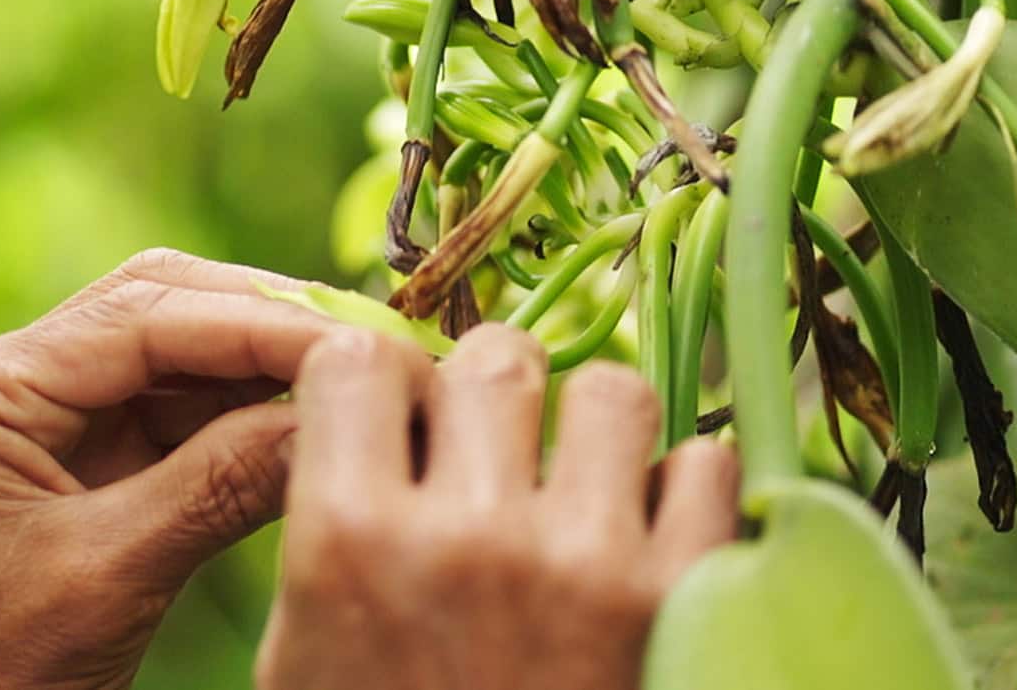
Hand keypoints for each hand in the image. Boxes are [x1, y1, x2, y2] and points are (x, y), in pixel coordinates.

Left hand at [0, 249, 342, 689]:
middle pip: (157, 308)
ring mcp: (36, 420)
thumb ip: (220, 485)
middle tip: (374, 345)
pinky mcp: (73, 463)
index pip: (140, 318)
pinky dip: (242, 417)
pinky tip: (309, 427)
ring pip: (174, 355)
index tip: (362, 342)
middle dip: (265, 323)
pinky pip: (172, 415)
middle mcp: (1, 383)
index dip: (261, 322)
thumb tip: (335, 417)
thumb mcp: (110, 578)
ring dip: (262, 366)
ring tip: (357, 381)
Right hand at [256, 325, 741, 689]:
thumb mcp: (308, 663)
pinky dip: (687, 497)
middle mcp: (468, 534)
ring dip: (598, 434)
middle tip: (503, 455)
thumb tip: (350, 413)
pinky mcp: (684, 599)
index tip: (405, 420)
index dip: (384, 383)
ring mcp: (587, 562)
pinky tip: (654, 544)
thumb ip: (329, 531)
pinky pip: (708, 467)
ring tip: (587, 491)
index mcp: (349, 543)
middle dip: (497, 398)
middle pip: (493, 357)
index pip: (357, 360)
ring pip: (614, 391)